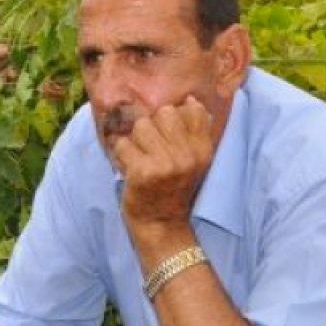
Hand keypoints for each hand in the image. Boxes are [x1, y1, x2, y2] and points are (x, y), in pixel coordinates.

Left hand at [112, 96, 213, 237]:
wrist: (161, 224)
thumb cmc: (173, 188)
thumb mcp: (194, 160)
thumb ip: (195, 130)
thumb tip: (190, 100)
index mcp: (203, 149)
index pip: (190, 109)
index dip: (172, 119)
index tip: (168, 138)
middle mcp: (188, 155)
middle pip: (164, 112)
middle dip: (152, 127)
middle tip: (151, 150)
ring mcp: (166, 164)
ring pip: (141, 126)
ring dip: (135, 141)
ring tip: (141, 159)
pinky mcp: (143, 172)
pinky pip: (123, 144)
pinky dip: (122, 156)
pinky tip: (131, 170)